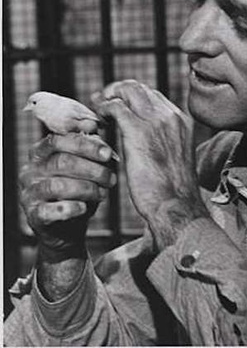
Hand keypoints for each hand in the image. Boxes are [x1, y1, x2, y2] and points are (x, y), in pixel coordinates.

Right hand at [19, 133, 115, 261]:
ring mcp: (29, 193)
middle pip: (62, 162)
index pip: (59, 140)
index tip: (108, 153)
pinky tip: (84, 208)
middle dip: (93, 169)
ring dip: (87, 189)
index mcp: (40, 152)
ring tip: (104, 194)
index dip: (86, 145)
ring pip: (58, 185)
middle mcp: (31, 170)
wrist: (67, 227)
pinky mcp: (33, 216)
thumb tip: (93, 124)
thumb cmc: (77, 189)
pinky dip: (70, 208)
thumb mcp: (84, 165)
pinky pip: (50, 211)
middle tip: (111, 178)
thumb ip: (87, 145)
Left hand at [92, 80, 208, 249]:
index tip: (120, 104)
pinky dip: (104, 108)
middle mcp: (170, 116)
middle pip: (140, 88)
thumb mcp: (175, 157)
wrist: (175, 205)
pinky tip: (99, 119)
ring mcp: (155, 121)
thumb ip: (165, 142)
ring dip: (110, 95)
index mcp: (181, 121)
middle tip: (103, 100)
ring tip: (97, 106)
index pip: (153, 96)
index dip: (133, 97)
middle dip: (118, 90)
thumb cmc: (173, 190)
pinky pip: (116, 107)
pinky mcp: (137, 131)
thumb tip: (150, 142)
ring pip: (128, 90)